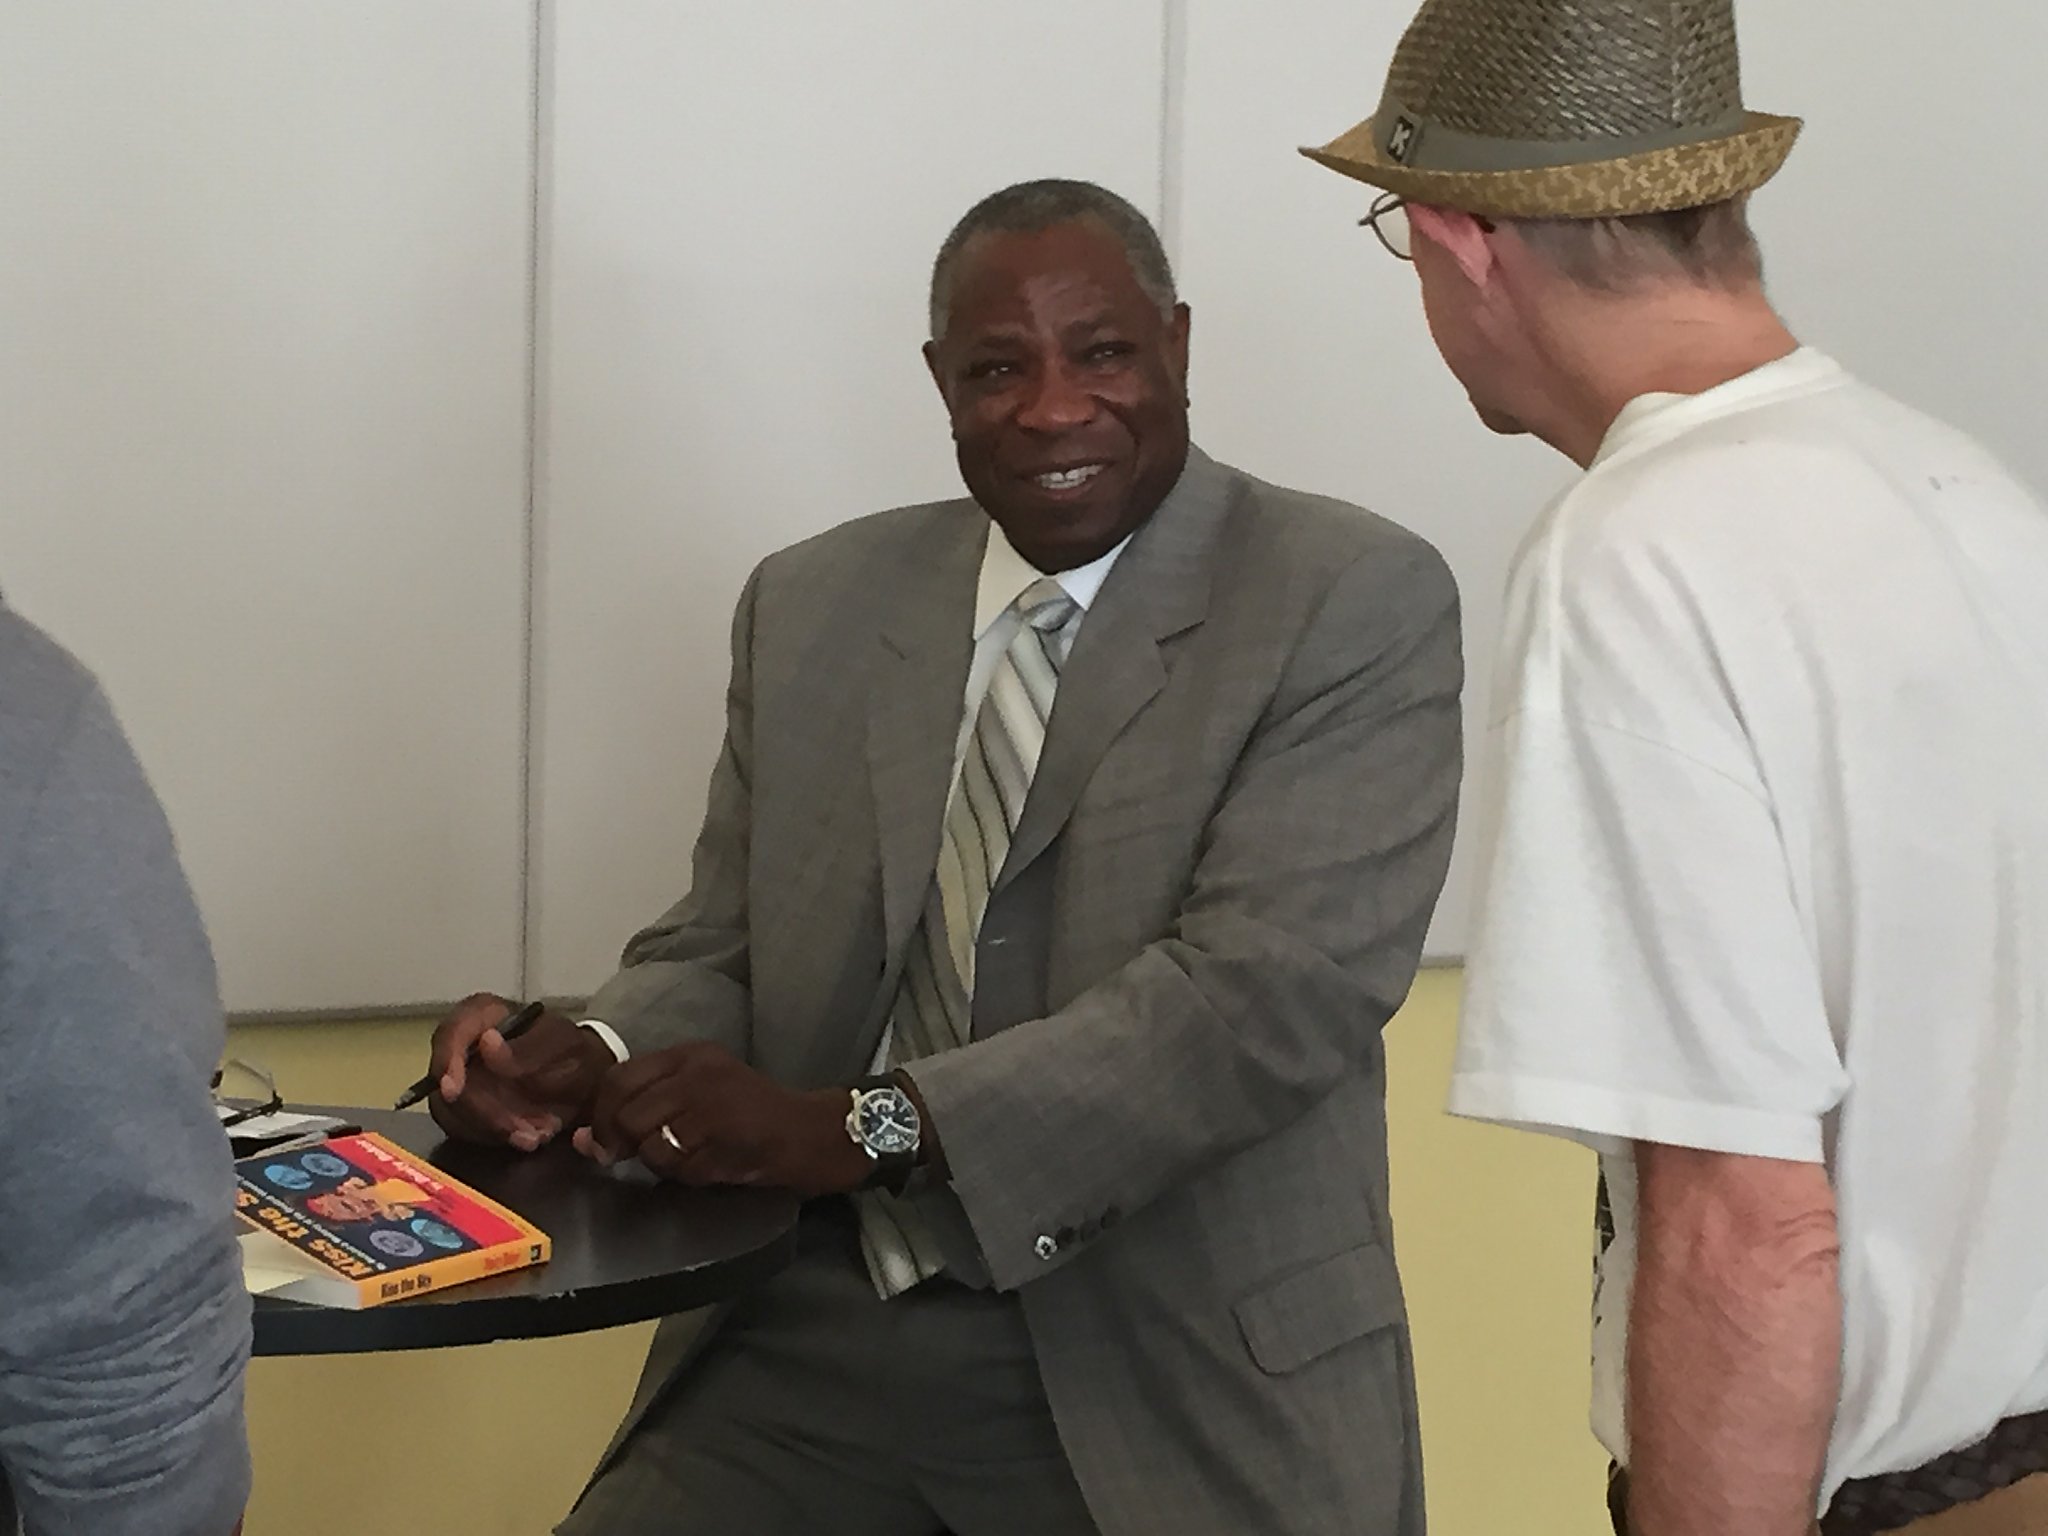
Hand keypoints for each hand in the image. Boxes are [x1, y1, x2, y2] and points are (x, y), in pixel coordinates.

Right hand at [426, 993, 613, 1150]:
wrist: (582, 1081)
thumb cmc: (568, 1050)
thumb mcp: (559, 1043)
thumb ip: (526, 1046)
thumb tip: (486, 1043)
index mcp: (481, 1015)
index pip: (449, 1033)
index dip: (446, 1061)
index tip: (452, 1090)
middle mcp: (462, 1047)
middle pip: (445, 1081)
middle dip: (482, 1111)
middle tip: (522, 1128)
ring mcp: (460, 1080)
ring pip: (453, 1112)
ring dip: (494, 1129)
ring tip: (536, 1135)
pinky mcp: (465, 1110)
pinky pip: (466, 1130)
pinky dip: (496, 1139)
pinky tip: (529, 1137)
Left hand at [573, 1041, 870, 1194]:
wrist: (809, 1132)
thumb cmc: (752, 1117)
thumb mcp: (699, 1096)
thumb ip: (645, 1111)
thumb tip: (585, 1141)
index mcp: (687, 1055)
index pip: (618, 1077)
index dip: (601, 1114)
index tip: (601, 1140)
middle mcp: (694, 1070)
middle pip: (626, 1109)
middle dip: (622, 1142)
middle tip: (634, 1158)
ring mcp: (709, 1099)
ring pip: (649, 1141)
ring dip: (661, 1163)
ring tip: (690, 1160)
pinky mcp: (722, 1132)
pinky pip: (679, 1165)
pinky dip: (689, 1175)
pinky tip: (713, 1165)